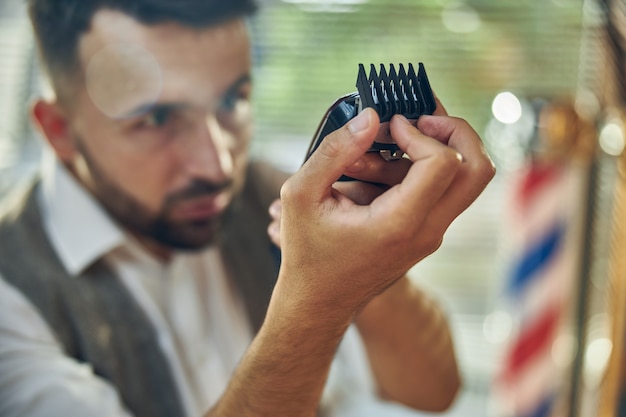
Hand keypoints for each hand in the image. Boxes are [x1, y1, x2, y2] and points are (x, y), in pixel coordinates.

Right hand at [273, 104, 494, 316]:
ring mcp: (431, 235)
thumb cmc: (306, 254)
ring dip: (425, 153)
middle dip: (456, 132)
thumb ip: (335, 150)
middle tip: (421, 118)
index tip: (390, 125)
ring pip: (462, 179)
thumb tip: (371, 116)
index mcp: (399, 224)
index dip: (421, 132)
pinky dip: (414, 171)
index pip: (445, 163)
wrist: (318, 304)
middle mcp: (427, 232)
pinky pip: (439, 192)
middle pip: (478, 169)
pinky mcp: (425, 234)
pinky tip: (370, 173)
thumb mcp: (302, 195)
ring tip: (370, 156)